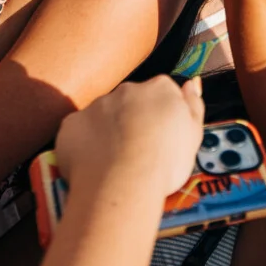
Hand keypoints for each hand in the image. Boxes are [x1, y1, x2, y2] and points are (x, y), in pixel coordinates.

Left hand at [54, 76, 204, 202]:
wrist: (124, 182)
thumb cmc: (165, 162)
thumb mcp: (194, 135)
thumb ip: (193, 105)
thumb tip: (191, 83)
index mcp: (159, 89)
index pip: (162, 93)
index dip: (161, 117)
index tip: (161, 137)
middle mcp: (126, 90)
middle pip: (130, 102)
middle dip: (132, 121)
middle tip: (138, 152)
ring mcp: (96, 106)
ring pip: (102, 116)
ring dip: (107, 133)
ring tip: (115, 164)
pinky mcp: (72, 124)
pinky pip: (78, 132)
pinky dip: (84, 145)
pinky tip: (93, 165)